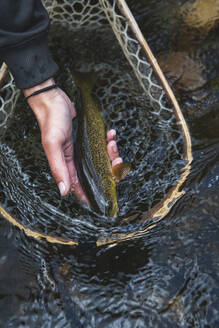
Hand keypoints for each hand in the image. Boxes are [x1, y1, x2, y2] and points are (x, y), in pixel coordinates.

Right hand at [23, 78, 121, 203]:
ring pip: (103, 159)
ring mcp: (83, 150)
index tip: (106, 196)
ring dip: (112, 153)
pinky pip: (103, 144)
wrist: (53, 99)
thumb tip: (63, 191)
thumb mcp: (53, 145)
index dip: (93, 193)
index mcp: (66, 166)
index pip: (80, 187)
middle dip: (110, 169)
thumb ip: (58, 168)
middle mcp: (76, 160)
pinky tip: (110, 133)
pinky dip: (110, 140)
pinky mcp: (89, 139)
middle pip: (97, 173)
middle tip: (116, 161)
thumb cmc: (51, 120)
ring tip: (111, 142)